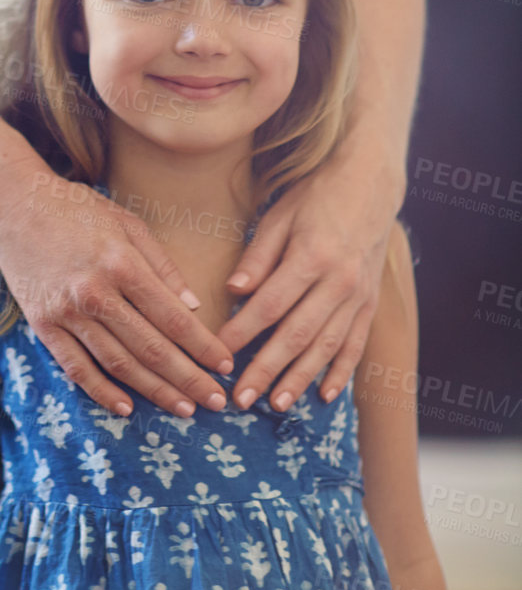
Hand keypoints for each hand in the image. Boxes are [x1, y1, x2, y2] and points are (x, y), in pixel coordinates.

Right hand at [0, 163, 234, 416]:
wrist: (12, 204)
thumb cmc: (76, 208)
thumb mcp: (127, 223)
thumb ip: (162, 265)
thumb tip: (193, 307)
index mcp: (121, 262)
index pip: (172, 317)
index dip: (202, 346)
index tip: (224, 365)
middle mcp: (95, 291)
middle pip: (151, 347)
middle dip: (189, 378)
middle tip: (216, 402)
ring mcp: (66, 311)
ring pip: (118, 363)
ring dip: (155, 391)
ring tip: (184, 409)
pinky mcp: (42, 324)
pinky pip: (76, 368)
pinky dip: (101, 392)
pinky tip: (126, 407)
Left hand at [218, 151, 400, 410]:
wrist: (370, 184)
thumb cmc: (315, 196)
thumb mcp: (279, 215)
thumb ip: (257, 256)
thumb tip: (233, 290)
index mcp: (310, 257)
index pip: (269, 306)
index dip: (242, 333)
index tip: (219, 354)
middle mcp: (338, 282)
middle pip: (296, 335)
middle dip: (266, 369)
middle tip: (242, 399)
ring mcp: (358, 296)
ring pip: (326, 347)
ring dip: (300, 379)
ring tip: (277, 405)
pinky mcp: (370, 304)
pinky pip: (355, 345)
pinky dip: (340, 371)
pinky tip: (324, 394)